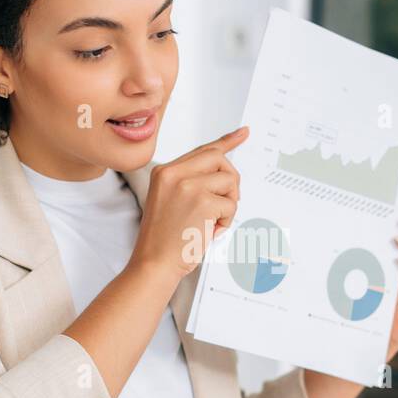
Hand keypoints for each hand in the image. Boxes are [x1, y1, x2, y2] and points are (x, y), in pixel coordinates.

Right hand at [129, 126, 245, 281]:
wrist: (153, 263)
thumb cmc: (164, 239)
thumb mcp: (170, 201)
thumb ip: (191, 182)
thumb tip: (222, 174)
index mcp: (165, 171)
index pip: (202, 150)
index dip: (226, 142)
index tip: (243, 133)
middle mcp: (174, 173)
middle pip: (220, 159)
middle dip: (231, 180)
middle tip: (227, 201)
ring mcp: (188, 186)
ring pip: (229, 181)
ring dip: (229, 204)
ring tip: (213, 221)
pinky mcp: (202, 202)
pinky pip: (231, 204)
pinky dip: (226, 221)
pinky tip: (210, 231)